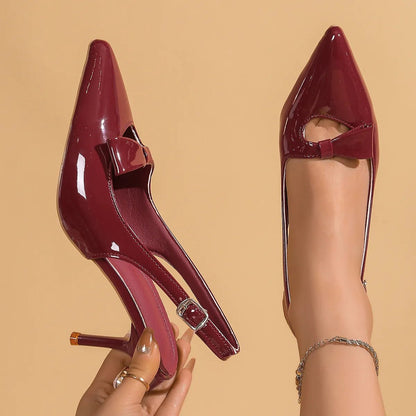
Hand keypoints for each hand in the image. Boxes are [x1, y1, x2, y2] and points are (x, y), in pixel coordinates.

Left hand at [76, 324, 194, 415]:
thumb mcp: (119, 404)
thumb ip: (137, 372)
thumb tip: (150, 338)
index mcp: (101, 396)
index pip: (120, 359)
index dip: (138, 341)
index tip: (153, 324)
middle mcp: (121, 404)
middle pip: (145, 370)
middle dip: (162, 349)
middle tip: (177, 330)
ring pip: (161, 385)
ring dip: (176, 363)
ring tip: (187, 342)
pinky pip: (172, 403)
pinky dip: (182, 386)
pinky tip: (188, 369)